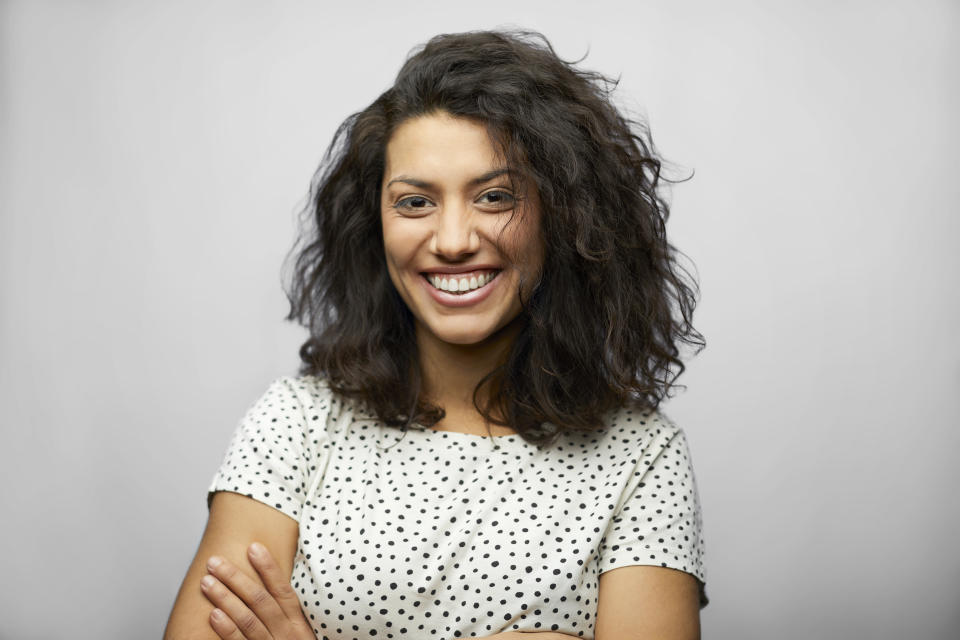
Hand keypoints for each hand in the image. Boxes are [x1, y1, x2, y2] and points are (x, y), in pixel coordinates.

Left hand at [199, 542, 314, 639]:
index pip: (283, 590)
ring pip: (248, 620)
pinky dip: (226, 630)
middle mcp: (286, 635)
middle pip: (261, 601)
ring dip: (225, 598)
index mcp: (298, 625)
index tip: (253, 547)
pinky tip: (213, 615)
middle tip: (214, 562)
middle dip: (236, 578)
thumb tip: (270, 584)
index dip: (268, 568)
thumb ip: (286, 614)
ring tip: (207, 582)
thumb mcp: (300, 634)